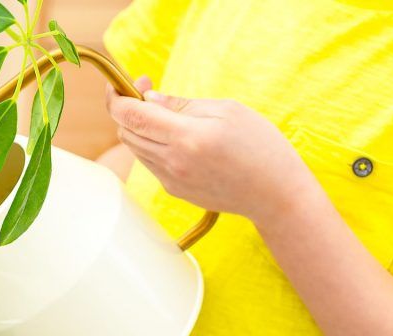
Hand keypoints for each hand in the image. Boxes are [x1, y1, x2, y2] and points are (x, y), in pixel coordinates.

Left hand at [105, 80, 319, 227]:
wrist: (275, 193)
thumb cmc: (259, 145)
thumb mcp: (227, 110)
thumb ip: (181, 104)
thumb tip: (148, 98)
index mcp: (186, 137)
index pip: (131, 116)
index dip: (118, 97)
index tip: (122, 84)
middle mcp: (172, 162)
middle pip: (126, 132)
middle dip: (127, 109)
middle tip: (148, 92)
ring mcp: (170, 180)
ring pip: (135, 148)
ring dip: (139, 128)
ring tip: (165, 115)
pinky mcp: (173, 190)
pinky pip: (150, 162)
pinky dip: (152, 145)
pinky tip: (177, 138)